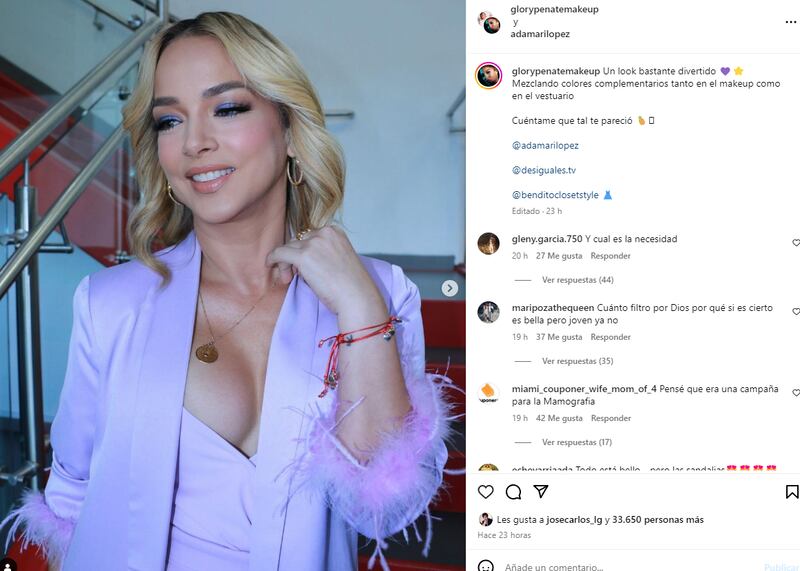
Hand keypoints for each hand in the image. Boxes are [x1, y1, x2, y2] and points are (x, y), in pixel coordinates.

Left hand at [267, 226, 384, 316]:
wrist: (357, 297)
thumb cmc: (351, 286)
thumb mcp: (340, 260)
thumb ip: (324, 254)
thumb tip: (301, 261)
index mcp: (335, 231)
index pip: (310, 236)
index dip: (304, 251)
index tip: (303, 267)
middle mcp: (324, 233)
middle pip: (298, 241)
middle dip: (293, 257)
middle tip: (293, 275)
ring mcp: (314, 243)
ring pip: (288, 247)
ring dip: (285, 262)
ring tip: (288, 278)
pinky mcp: (304, 255)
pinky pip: (279, 253)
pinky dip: (273, 259)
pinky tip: (270, 265)